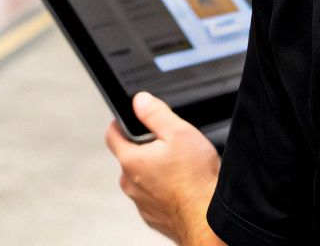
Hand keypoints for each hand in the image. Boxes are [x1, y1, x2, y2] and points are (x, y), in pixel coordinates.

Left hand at [105, 92, 224, 245]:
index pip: (112, 135)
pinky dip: (163, 191)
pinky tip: (181, 187)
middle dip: (144, 149)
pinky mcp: (153, 216)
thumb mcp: (178, 132)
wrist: (208, 218)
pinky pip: (152, 197)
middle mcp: (130, 183)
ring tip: (178, 169)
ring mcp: (140, 202)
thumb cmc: (195, 179)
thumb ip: (155, 113)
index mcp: (131, 160)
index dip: (121, 123)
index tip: (132, 120)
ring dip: (154, 171)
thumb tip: (140, 101)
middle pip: (129, 157)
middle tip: (168, 146)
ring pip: (141, 178)